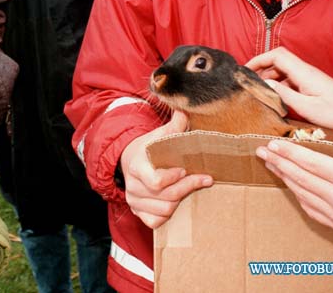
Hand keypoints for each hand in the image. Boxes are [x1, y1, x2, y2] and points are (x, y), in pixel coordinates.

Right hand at [120, 111, 212, 228]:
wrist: (128, 161)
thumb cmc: (148, 149)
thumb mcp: (158, 135)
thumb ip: (173, 126)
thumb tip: (184, 111)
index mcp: (136, 166)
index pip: (156, 181)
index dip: (174, 178)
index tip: (186, 169)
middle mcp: (132, 186)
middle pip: (165, 196)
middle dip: (187, 187)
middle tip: (204, 179)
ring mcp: (134, 201)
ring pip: (163, 211)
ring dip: (181, 201)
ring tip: (190, 188)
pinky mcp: (137, 212)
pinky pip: (154, 222)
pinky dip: (167, 215)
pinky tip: (176, 203)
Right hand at [246, 47, 332, 129]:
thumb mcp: (307, 108)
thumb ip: (284, 95)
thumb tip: (266, 85)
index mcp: (303, 72)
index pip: (276, 55)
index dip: (259, 59)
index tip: (246, 69)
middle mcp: (305, 71)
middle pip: (277, 60)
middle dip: (261, 68)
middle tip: (249, 82)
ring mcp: (308, 76)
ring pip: (283, 70)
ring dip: (269, 77)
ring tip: (260, 92)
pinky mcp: (311, 83)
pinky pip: (290, 79)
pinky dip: (279, 84)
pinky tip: (276, 97)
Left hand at [255, 131, 332, 257]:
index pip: (310, 161)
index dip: (289, 151)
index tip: (273, 143)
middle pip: (299, 176)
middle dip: (278, 162)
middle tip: (261, 150)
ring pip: (301, 192)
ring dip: (283, 177)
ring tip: (271, 164)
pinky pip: (309, 208)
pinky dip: (296, 194)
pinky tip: (290, 184)